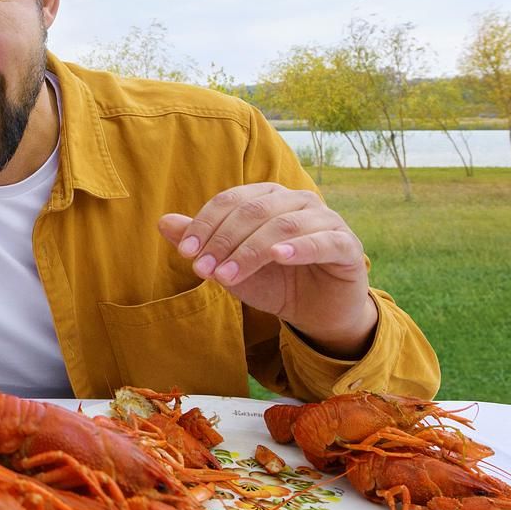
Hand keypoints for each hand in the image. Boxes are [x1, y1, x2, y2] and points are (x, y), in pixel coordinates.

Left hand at [159, 183, 377, 356]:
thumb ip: (203, 243)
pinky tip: (278, 258)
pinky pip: (322, 241)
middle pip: (255, 211)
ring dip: (250, 251)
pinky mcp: (347, 245)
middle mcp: (298, 202)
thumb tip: (163, 222)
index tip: (185, 253)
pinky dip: (299, 247)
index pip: (232, 200)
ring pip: (283, 226)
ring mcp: (327, 220)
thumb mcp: (232, 265)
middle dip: (224, 241)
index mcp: (269, 197)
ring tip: (226, 276)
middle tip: (202, 270)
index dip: (206, 224)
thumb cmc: (273, 282)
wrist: (316, 312)